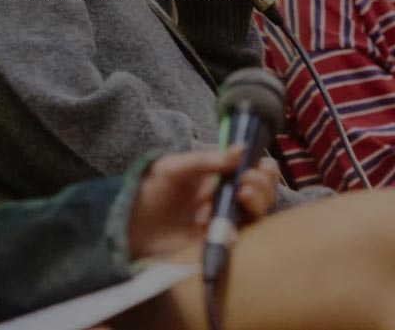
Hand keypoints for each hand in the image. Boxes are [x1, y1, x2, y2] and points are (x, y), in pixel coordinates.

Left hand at [126, 149, 279, 260]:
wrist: (130, 225)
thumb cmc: (149, 191)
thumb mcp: (172, 168)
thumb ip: (204, 160)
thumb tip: (240, 149)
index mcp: (218, 177)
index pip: (252, 172)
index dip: (264, 169)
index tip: (263, 165)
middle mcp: (226, 199)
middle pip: (261, 194)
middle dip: (263, 185)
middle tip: (247, 181)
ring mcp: (224, 222)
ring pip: (256, 215)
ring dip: (256, 202)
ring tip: (241, 194)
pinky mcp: (218, 243)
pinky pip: (239, 238)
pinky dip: (235, 227)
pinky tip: (215, 219)